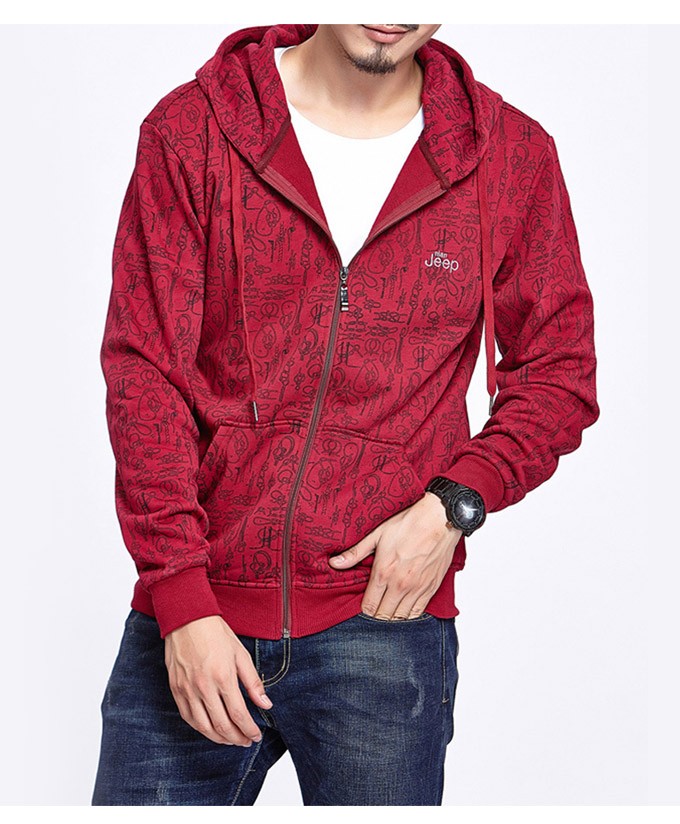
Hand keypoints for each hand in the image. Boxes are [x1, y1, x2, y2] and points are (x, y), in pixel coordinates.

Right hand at [164, 614, 272, 745]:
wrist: (187, 619)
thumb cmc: (216, 633)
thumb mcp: (241, 654)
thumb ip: (253, 682)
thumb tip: (266, 704)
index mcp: (223, 677)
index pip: (239, 714)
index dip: (249, 730)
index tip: (256, 736)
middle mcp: (204, 687)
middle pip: (221, 725)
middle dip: (236, 738)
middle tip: (246, 741)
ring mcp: (187, 690)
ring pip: (203, 726)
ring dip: (219, 738)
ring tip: (231, 739)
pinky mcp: (176, 689)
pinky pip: (188, 718)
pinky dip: (200, 728)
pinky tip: (210, 729)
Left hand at [328, 492, 462, 618]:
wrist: (439, 519)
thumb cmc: (408, 523)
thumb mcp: (377, 534)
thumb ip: (355, 553)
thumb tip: (334, 563)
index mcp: (383, 572)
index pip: (369, 606)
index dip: (364, 609)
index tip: (364, 603)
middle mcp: (400, 585)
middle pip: (384, 615)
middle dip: (377, 614)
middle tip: (375, 607)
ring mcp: (417, 589)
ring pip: (401, 617)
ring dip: (393, 616)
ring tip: (388, 608)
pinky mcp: (431, 588)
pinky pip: (418, 612)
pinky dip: (410, 614)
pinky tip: (404, 608)